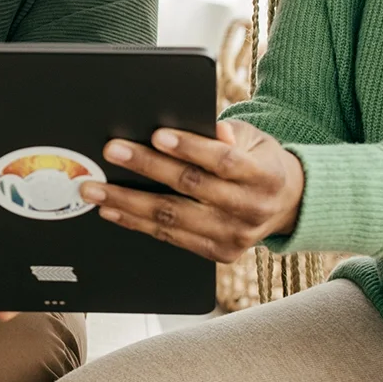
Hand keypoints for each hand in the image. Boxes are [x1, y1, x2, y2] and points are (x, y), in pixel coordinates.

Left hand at [88, 119, 305, 262]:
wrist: (287, 205)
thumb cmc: (259, 162)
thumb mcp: (255, 140)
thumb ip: (229, 134)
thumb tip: (209, 128)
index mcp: (263, 176)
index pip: (224, 161)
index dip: (192, 148)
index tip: (157, 135)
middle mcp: (250, 209)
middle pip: (191, 187)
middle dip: (147, 167)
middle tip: (111, 152)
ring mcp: (234, 236)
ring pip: (173, 218)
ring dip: (128, 202)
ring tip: (95, 188)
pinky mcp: (219, 254)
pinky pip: (170, 238)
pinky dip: (137, 223)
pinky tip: (112, 210)